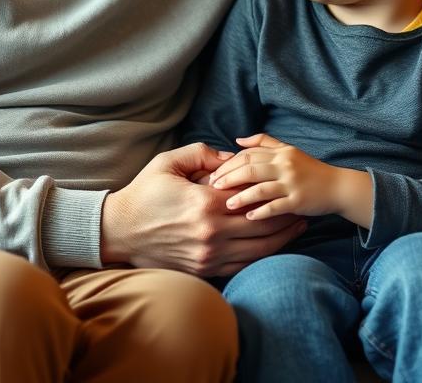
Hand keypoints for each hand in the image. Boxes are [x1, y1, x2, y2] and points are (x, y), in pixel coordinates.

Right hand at [101, 142, 305, 276]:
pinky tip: (272, 248)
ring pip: (257, 249)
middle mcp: (211, 231)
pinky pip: (241, 265)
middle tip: (302, 209)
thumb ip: (202, 153)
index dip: (272, 191)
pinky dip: (261, 256)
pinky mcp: (203, 269)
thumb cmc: (143, 194)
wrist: (119, 232)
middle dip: (285, 217)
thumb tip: (232, 156)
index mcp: (205, 202)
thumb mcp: (168, 163)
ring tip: (297, 228)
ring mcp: (208, 254)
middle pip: (262, 225)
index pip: (250, 196)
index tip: (288, 186)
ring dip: (281, 239)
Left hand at [210, 134, 343, 219]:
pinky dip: (261, 212)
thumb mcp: (288, 150)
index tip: (213, 174)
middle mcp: (284, 165)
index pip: (247, 155)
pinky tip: (248, 217)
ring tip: (227, 204)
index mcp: (279, 153)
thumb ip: (263, 142)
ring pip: (261, 188)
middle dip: (229, 178)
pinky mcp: (299, 201)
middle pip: (250, 169)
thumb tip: (237, 141)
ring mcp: (292, 183)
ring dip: (241, 196)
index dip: (228, 164)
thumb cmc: (308, 169)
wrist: (337, 186)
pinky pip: (276, 207)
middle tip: (212, 187)